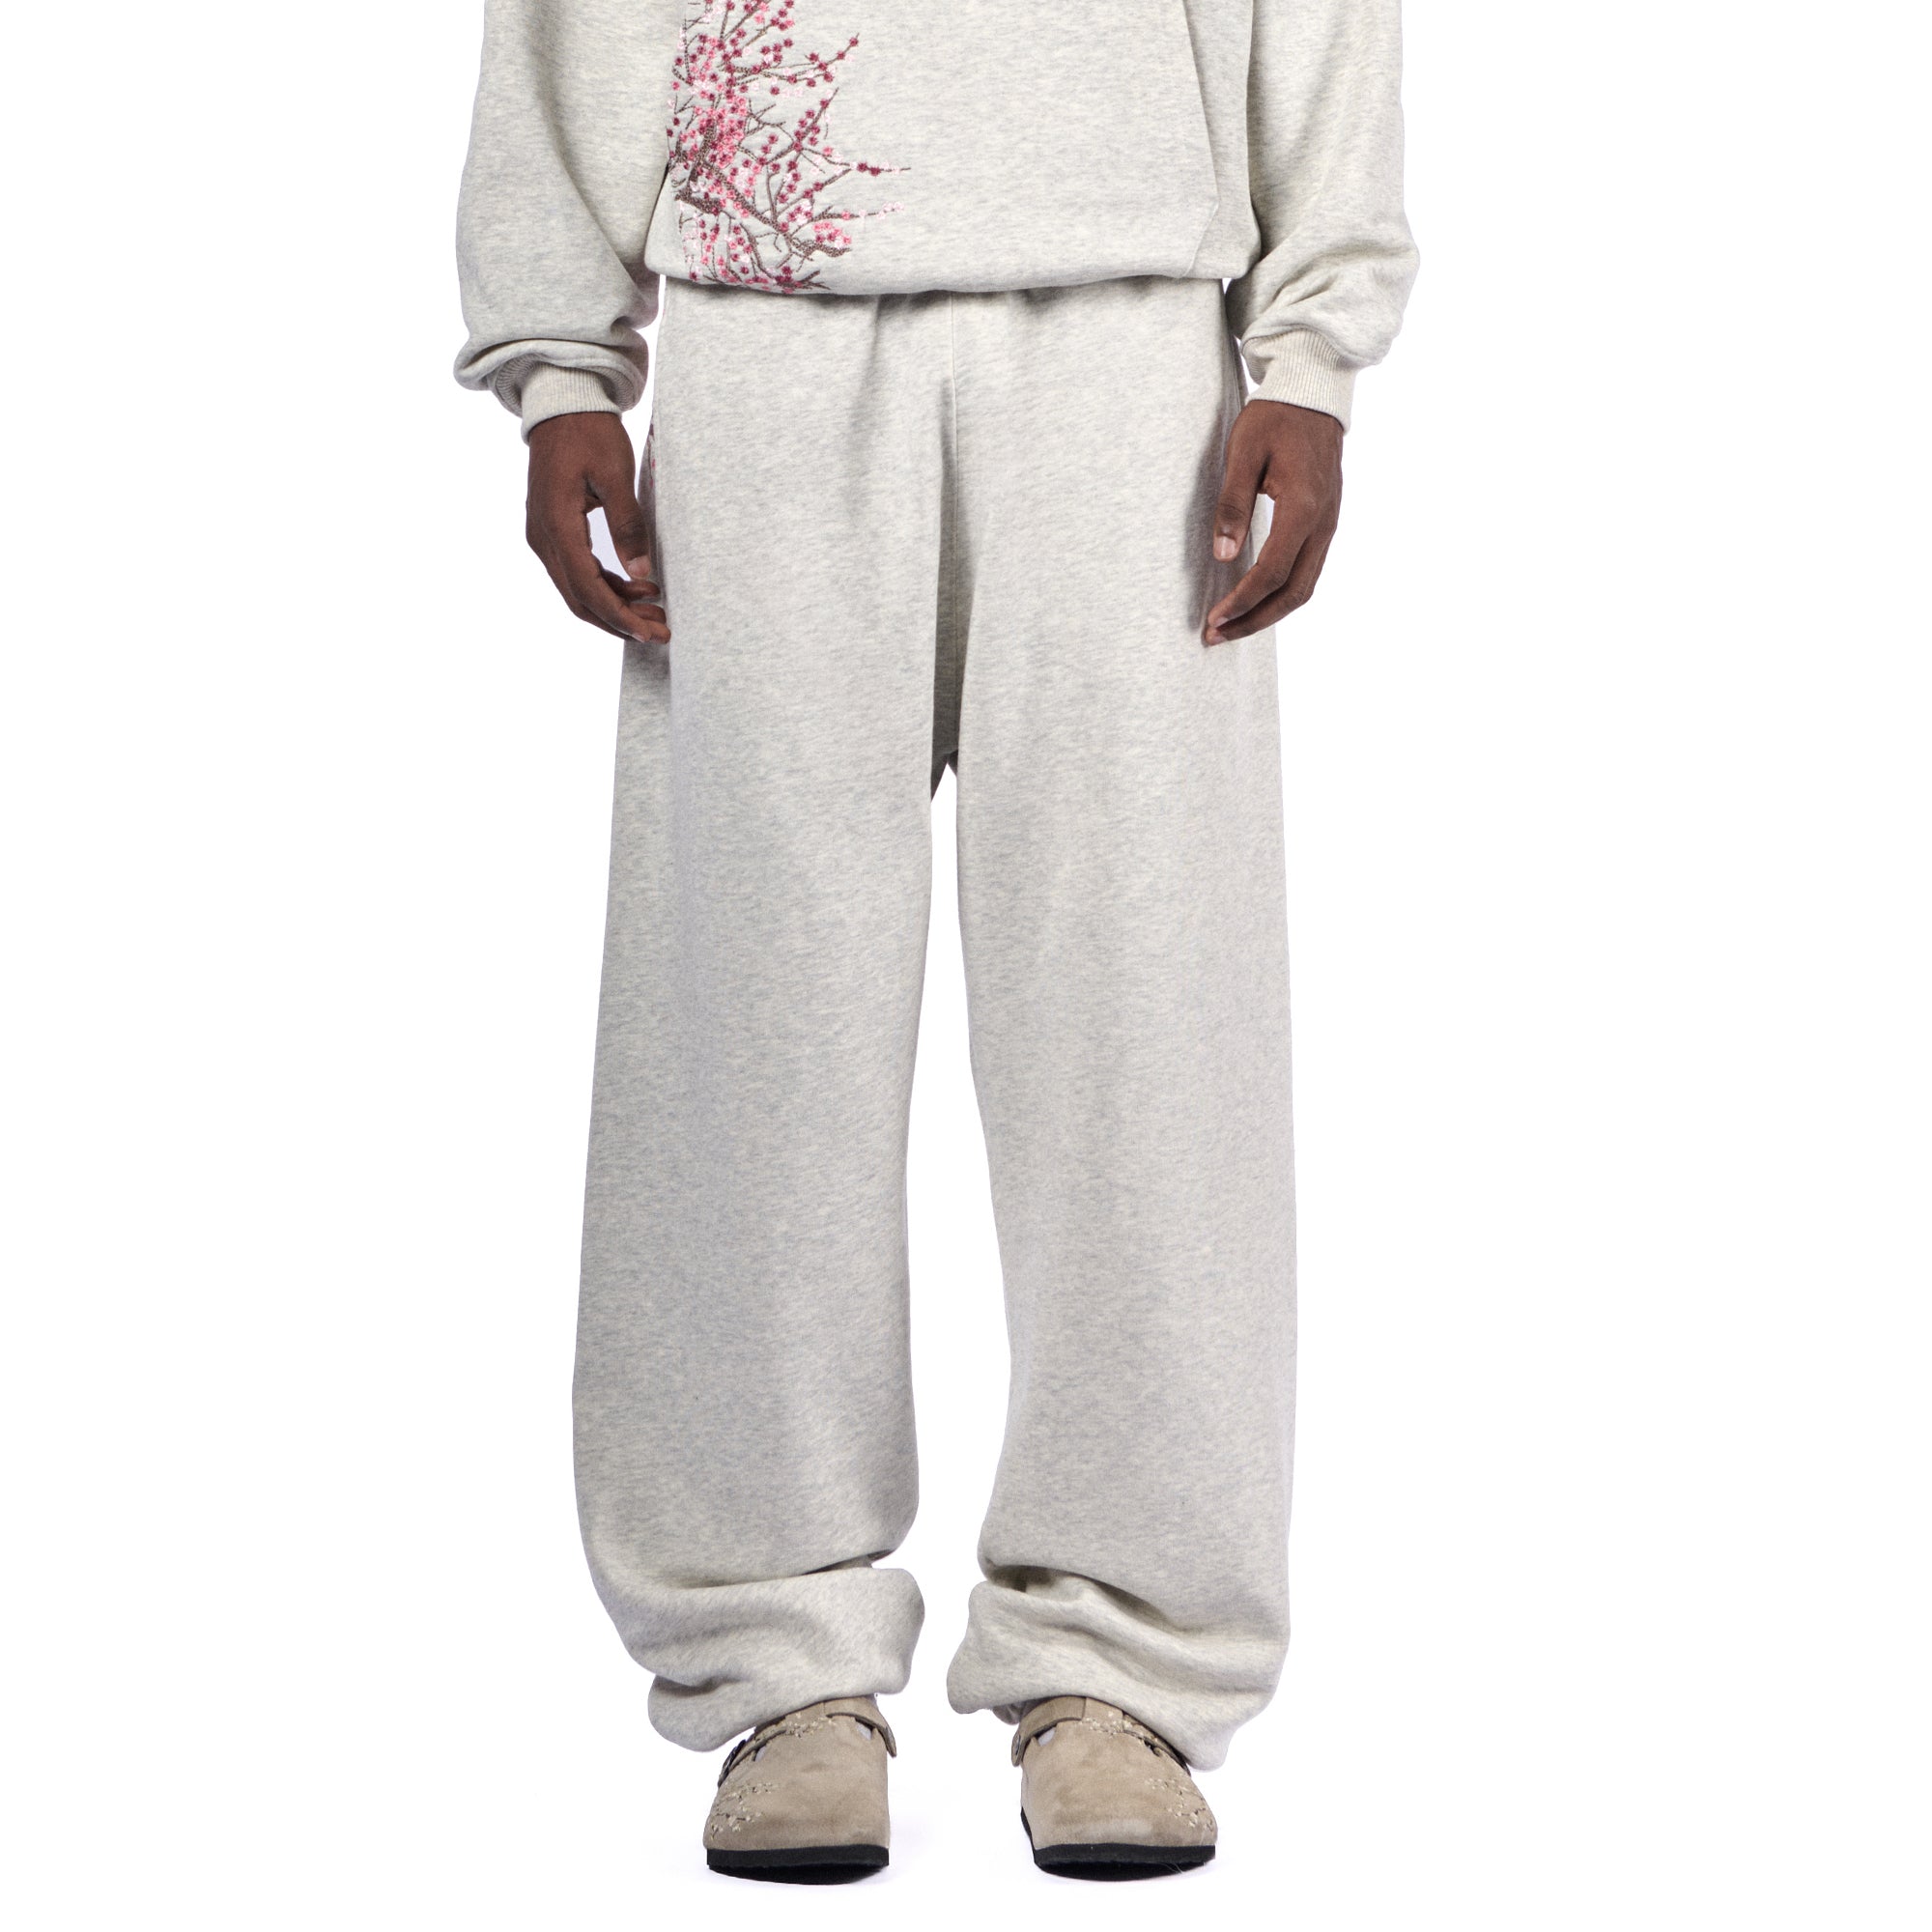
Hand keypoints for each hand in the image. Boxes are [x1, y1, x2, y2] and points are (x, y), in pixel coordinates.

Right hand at [525, 411, 668, 643]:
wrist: (563, 404)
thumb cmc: (590, 432)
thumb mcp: (615, 475)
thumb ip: (628, 525)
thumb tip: (642, 572)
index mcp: (557, 525)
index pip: (587, 588)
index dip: (618, 616)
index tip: (648, 631)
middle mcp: (543, 537)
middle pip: (580, 598)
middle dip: (620, 621)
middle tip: (659, 631)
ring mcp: (544, 536)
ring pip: (578, 589)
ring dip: (615, 606)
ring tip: (655, 612)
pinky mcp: (553, 531)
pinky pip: (577, 571)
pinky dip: (607, 585)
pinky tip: (637, 587)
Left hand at [1204, 401, 1342, 644]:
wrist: (1313, 392)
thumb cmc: (1274, 417)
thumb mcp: (1243, 453)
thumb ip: (1233, 506)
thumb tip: (1223, 556)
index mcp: (1302, 507)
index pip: (1272, 572)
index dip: (1242, 602)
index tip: (1212, 619)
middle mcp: (1323, 524)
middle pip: (1293, 594)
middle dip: (1253, 620)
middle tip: (1215, 636)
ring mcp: (1329, 525)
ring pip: (1304, 588)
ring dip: (1268, 612)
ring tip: (1231, 626)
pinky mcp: (1325, 524)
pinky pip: (1307, 572)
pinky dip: (1280, 594)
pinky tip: (1254, 600)